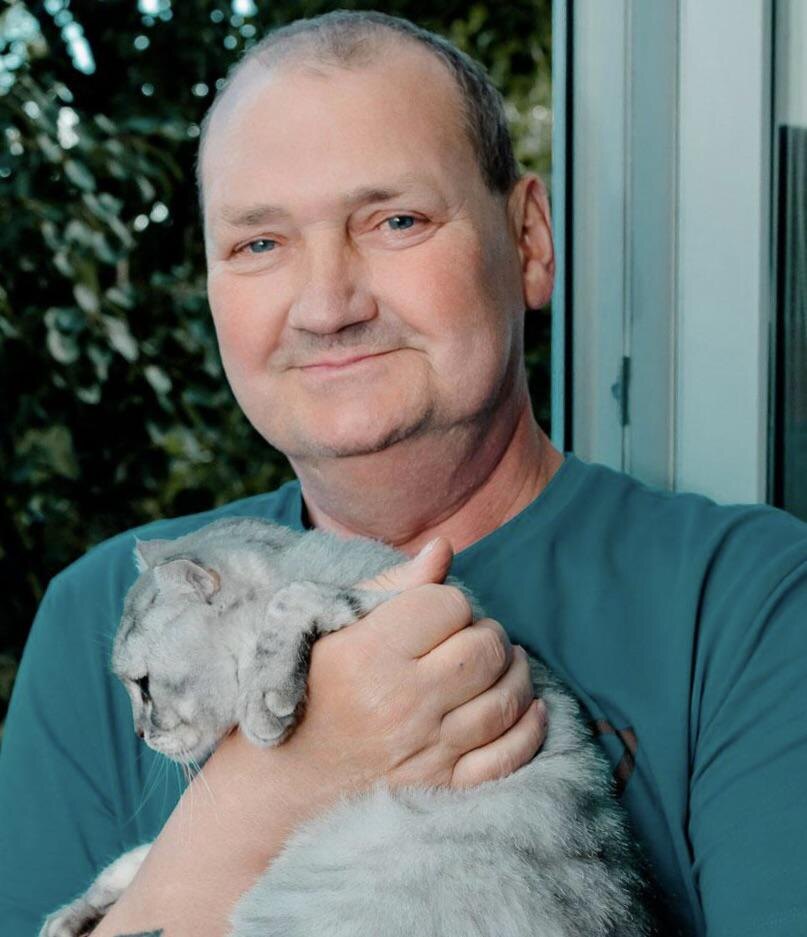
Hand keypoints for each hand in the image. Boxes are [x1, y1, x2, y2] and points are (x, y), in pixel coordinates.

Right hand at [281, 537, 546, 792]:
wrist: (282, 782)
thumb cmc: (303, 691)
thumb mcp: (328, 628)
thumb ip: (391, 587)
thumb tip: (443, 547)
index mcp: (369, 654)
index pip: (449, 604)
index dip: (446, 602)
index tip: (432, 614)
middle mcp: (402, 703)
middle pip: (485, 648)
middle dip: (485, 633)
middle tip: (468, 637)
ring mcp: (427, 751)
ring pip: (506, 698)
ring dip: (512, 672)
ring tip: (497, 664)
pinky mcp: (443, 789)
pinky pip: (509, 756)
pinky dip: (528, 728)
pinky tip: (529, 707)